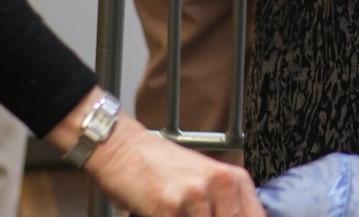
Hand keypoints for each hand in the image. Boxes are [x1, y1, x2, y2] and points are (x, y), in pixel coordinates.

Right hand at [48, 93, 262, 216]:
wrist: (123, 148)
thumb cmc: (161, 167)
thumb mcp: (202, 179)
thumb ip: (223, 205)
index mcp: (234, 178)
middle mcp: (221, 184)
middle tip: (193, 216)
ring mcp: (196, 195)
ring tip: (177, 214)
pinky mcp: (170, 207)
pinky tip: (162, 215)